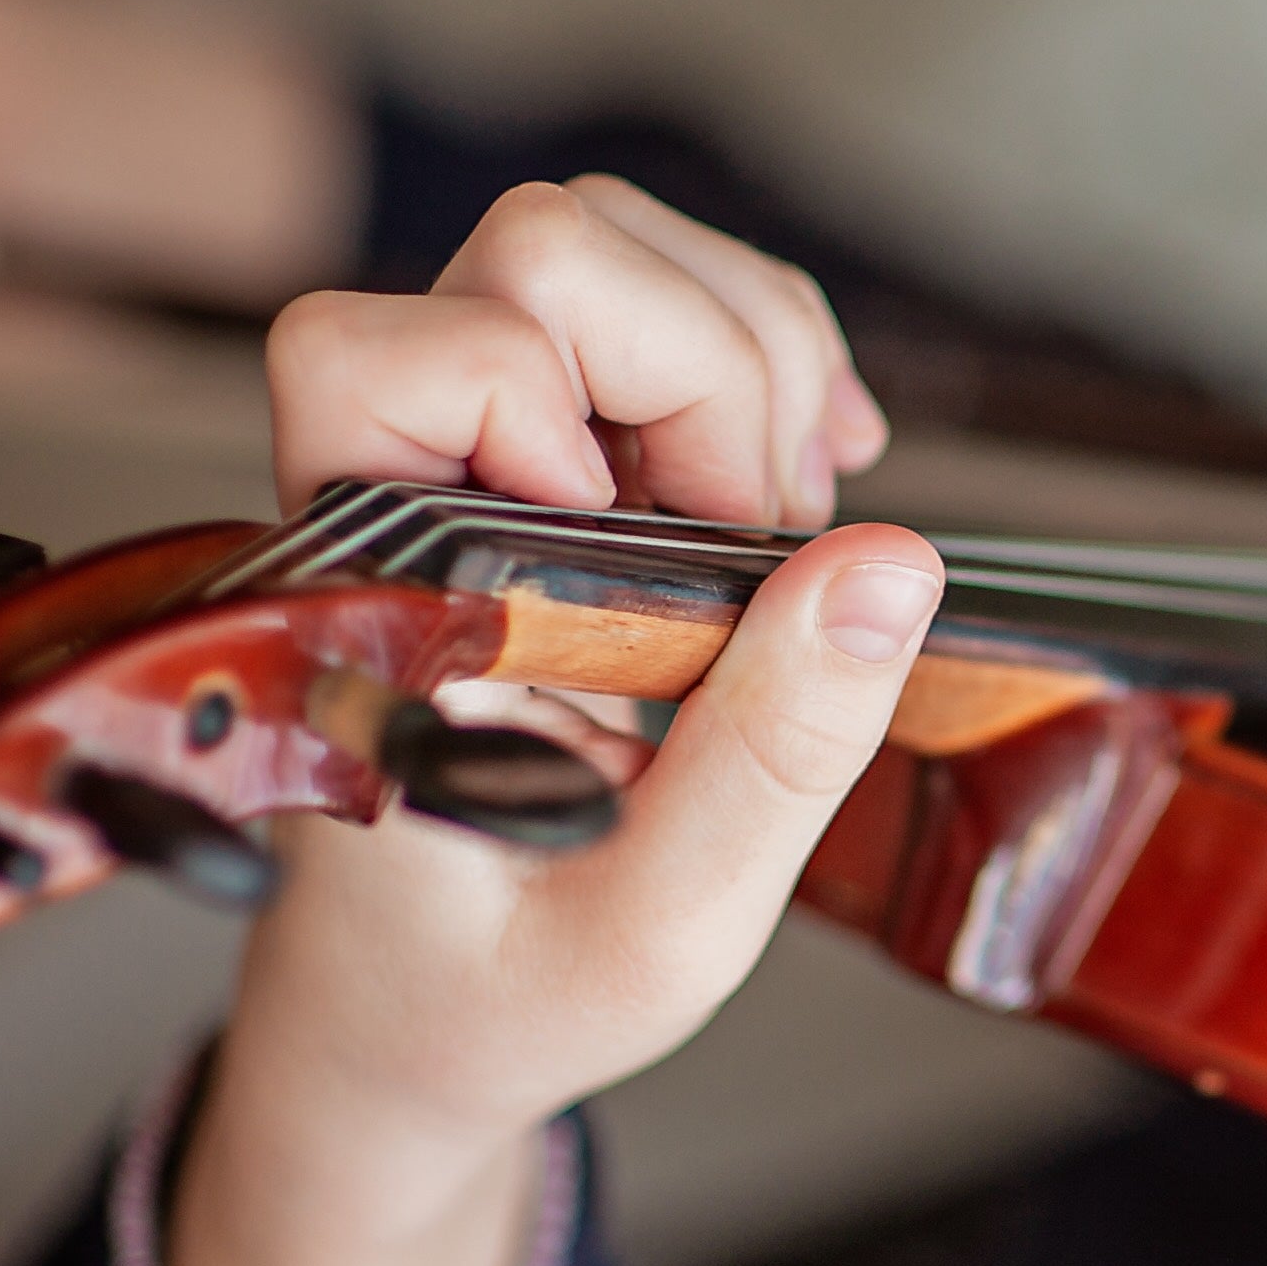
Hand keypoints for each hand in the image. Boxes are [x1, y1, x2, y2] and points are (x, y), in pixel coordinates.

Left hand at [169, 178, 924, 1265]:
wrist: (417, 1021)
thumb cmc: (501, 990)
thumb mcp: (658, 934)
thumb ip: (770, 757)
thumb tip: (894, 568)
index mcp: (372, 598)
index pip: (381, 359)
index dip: (548, 415)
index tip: (660, 567)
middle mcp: (399, 485)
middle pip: (533, 251)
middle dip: (704, 364)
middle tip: (764, 534)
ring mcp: (472, 445)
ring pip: (601, 244)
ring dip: (748, 348)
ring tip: (788, 513)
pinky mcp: (544, 437)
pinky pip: (659, 295)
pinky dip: (768, 353)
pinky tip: (810, 476)